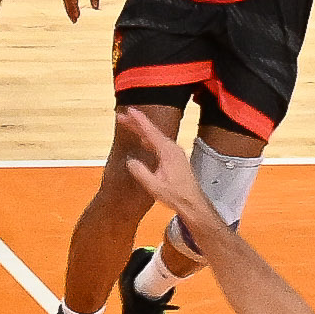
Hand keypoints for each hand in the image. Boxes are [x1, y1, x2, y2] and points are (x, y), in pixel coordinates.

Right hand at [117, 107, 204, 221]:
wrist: (192, 203)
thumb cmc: (176, 195)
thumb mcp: (154, 186)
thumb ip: (140, 172)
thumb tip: (130, 161)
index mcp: (168, 152)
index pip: (151, 132)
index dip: (139, 120)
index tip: (130, 110)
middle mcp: (172, 149)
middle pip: (152, 131)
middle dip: (137, 123)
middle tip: (123, 116)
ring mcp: (174, 153)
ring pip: (155, 136)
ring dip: (142, 130)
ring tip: (129, 124)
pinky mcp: (174, 158)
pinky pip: (159, 143)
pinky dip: (148, 138)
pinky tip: (142, 140)